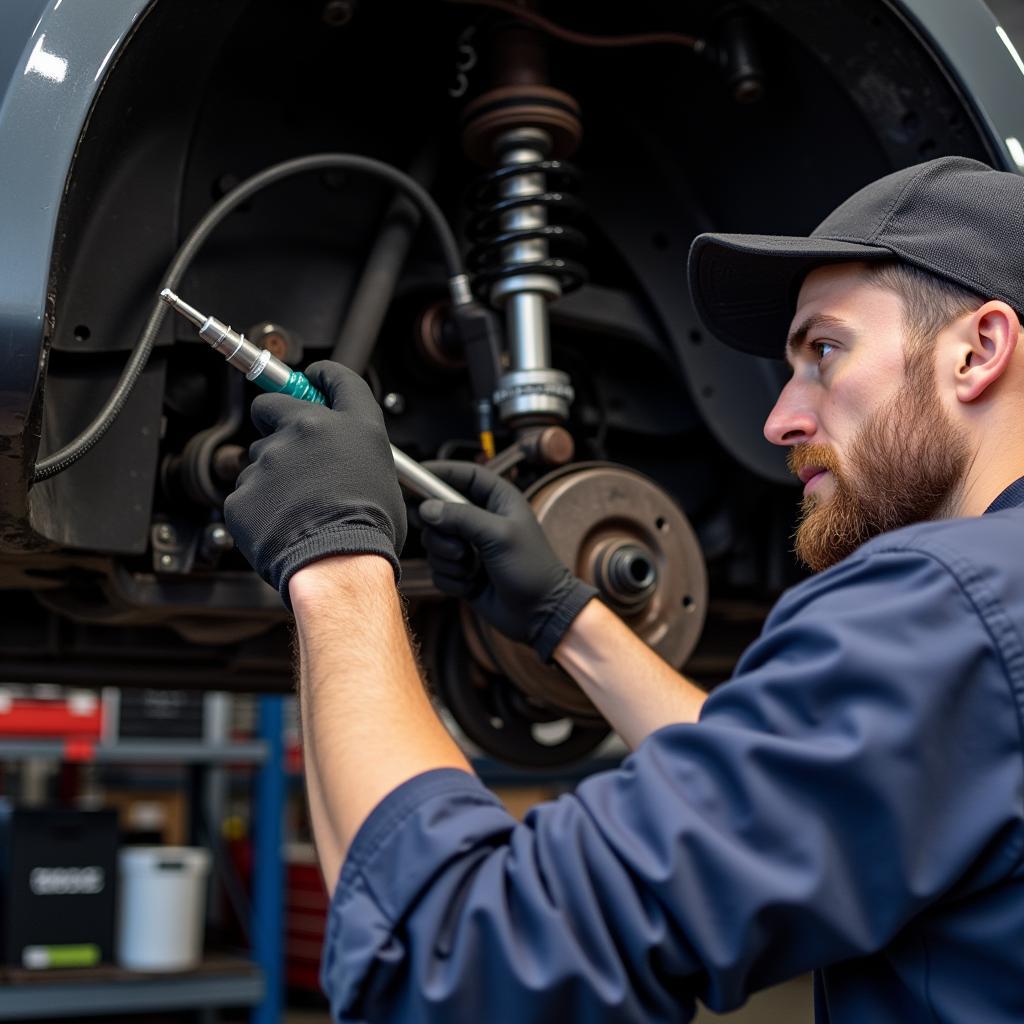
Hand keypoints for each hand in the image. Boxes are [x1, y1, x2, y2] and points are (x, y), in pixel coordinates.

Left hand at [224, 360, 405, 606]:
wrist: (339, 566)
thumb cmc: (368, 531)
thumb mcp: (382, 477)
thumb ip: (356, 451)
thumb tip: (343, 454)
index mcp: (352, 426)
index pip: (337, 379)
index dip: (322, 375)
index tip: (312, 377)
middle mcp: (308, 430)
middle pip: (273, 405)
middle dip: (275, 420)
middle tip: (289, 449)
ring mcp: (270, 458)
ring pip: (259, 458)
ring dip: (271, 476)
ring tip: (296, 509)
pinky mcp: (244, 490)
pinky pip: (247, 494)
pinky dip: (259, 509)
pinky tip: (281, 525)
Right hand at [418, 461, 596, 660]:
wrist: (539, 613)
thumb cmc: (531, 568)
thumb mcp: (499, 536)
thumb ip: (461, 517)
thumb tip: (427, 508)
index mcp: (497, 499)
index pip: (462, 475)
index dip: (437, 474)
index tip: (411, 481)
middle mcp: (480, 519)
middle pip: (438, 511)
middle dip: (442, 534)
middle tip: (460, 548)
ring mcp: (469, 545)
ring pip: (433, 543)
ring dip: (450, 560)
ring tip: (474, 569)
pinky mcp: (461, 570)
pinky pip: (438, 569)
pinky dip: (453, 579)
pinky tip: (473, 584)